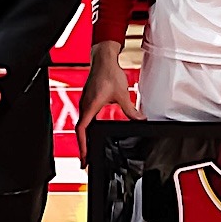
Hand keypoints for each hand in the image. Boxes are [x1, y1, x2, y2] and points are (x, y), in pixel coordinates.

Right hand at [76, 41, 141, 163]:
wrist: (103, 60)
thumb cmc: (108, 73)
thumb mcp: (122, 94)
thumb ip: (130, 110)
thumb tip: (140, 120)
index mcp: (90, 106)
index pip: (82, 130)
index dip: (83, 146)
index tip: (84, 158)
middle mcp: (85, 106)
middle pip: (80, 131)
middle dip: (82, 147)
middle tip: (85, 161)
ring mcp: (85, 103)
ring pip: (81, 125)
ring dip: (84, 139)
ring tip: (87, 152)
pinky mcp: (88, 101)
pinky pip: (84, 118)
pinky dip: (86, 129)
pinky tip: (91, 134)